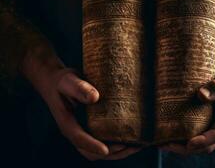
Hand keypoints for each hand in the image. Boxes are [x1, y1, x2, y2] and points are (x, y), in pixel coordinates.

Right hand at [21, 43, 140, 159]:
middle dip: (112, 153)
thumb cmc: (62, 82)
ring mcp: (84, 132)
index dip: (92, 146)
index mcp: (67, 123)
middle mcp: (75, 132)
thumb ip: (80, 88)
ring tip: (137, 145)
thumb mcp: (68, 81)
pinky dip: (118, 144)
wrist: (56, 83)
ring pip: (99, 151)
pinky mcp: (92, 129)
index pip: (78, 139)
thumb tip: (95, 97)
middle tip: (131, 146)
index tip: (105, 150)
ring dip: (118, 152)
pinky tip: (132, 137)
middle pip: (91, 153)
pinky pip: (104, 141)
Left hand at [160, 36, 214, 154]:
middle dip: (185, 149)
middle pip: (204, 147)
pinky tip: (164, 133)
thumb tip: (200, 95)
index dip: (204, 141)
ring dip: (179, 146)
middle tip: (165, 145)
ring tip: (160, 143)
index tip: (190, 143)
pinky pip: (191, 135)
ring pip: (196, 144)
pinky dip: (179, 137)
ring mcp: (211, 128)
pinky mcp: (203, 124)